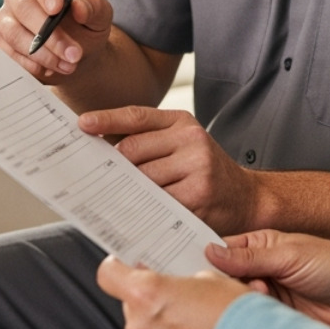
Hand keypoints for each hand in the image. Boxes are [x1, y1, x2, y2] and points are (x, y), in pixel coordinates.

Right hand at [0, 0, 112, 83]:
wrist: (76, 53)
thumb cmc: (86, 26)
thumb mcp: (100, 15)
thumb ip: (94, 7)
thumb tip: (79, 7)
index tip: (57, 9)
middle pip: (23, 7)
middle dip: (49, 34)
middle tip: (74, 53)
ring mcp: (5, 17)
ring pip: (14, 33)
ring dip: (42, 54)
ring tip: (68, 65)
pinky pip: (7, 54)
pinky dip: (30, 66)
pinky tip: (50, 70)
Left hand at [80, 106, 261, 233]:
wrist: (247, 198)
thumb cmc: (205, 171)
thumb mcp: (183, 144)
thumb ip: (149, 142)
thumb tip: (102, 150)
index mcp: (182, 122)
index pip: (136, 116)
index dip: (106, 120)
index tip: (82, 124)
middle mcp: (191, 138)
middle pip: (132, 150)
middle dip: (115, 166)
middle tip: (99, 178)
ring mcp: (196, 166)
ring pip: (142, 178)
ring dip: (129, 191)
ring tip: (123, 199)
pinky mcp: (198, 194)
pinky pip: (157, 202)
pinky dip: (145, 209)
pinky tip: (142, 212)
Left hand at [96, 256, 251, 328]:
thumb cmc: (234, 313)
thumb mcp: (208, 278)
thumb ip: (179, 278)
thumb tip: (173, 281)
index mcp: (147, 293)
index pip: (108, 274)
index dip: (116, 266)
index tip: (124, 264)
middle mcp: (139, 324)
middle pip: (129, 302)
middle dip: (147, 297)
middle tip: (174, 293)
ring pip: (142, 326)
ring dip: (159, 320)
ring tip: (190, 318)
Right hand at [206, 230, 329, 328]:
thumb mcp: (290, 254)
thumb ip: (249, 256)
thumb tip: (210, 251)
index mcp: (260, 244)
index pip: (221, 247)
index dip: (203, 254)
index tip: (190, 261)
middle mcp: (258, 269)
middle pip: (222, 277)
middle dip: (224, 280)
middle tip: (239, 280)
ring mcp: (264, 295)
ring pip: (233, 299)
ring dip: (242, 298)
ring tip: (263, 293)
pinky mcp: (271, 318)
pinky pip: (248, 318)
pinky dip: (251, 315)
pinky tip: (265, 309)